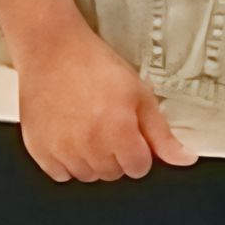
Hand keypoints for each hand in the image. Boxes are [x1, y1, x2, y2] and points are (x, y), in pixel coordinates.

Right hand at [14, 18, 196, 181]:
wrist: (51, 48)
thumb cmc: (94, 65)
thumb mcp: (139, 94)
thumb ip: (162, 134)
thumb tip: (185, 159)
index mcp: (118, 133)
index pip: (139, 168)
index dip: (138, 149)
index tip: (128, 131)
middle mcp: (89, 147)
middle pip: (113, 174)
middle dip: (115, 155)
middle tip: (105, 124)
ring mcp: (61, 150)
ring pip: (87, 176)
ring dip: (90, 160)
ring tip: (85, 127)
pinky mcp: (38, 149)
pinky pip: (59, 174)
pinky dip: (65, 161)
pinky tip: (67, 135)